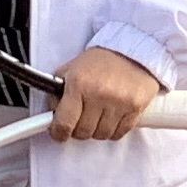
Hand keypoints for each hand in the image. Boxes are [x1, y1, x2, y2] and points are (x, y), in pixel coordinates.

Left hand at [50, 44, 164, 142]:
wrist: (133, 52)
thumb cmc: (101, 61)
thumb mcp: (71, 70)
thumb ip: (57, 93)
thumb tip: (51, 115)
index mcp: (79, 84)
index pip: (64, 123)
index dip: (58, 133)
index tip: (58, 133)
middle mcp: (99, 94)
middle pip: (83, 132)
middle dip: (78, 129)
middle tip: (80, 119)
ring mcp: (119, 102)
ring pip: (101, 135)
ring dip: (96, 129)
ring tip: (98, 114)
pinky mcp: (136, 108)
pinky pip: (119, 133)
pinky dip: (113, 130)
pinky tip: (111, 117)